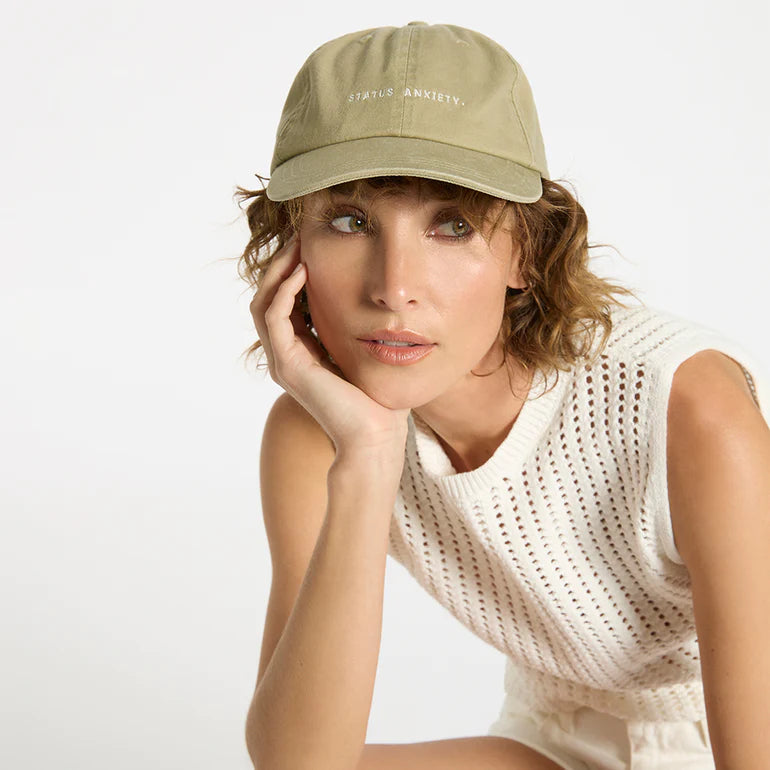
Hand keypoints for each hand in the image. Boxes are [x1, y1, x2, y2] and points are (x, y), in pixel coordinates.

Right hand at [250, 234, 409, 462]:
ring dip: (278, 271)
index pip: (283, 303)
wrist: (374, 436)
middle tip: (299, 236)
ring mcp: (282, 362)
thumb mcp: (362, 354)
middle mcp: (285, 356)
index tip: (309, 245)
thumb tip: (371, 302)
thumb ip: (354, 330)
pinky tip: (303, 271)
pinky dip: (285, 291)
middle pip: (266, 298)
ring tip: (297, 246)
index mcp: (300, 353)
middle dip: (280, 264)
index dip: (291, 272)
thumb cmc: (376, 400)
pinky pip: (275, 318)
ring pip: (263, 304)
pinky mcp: (288, 366)